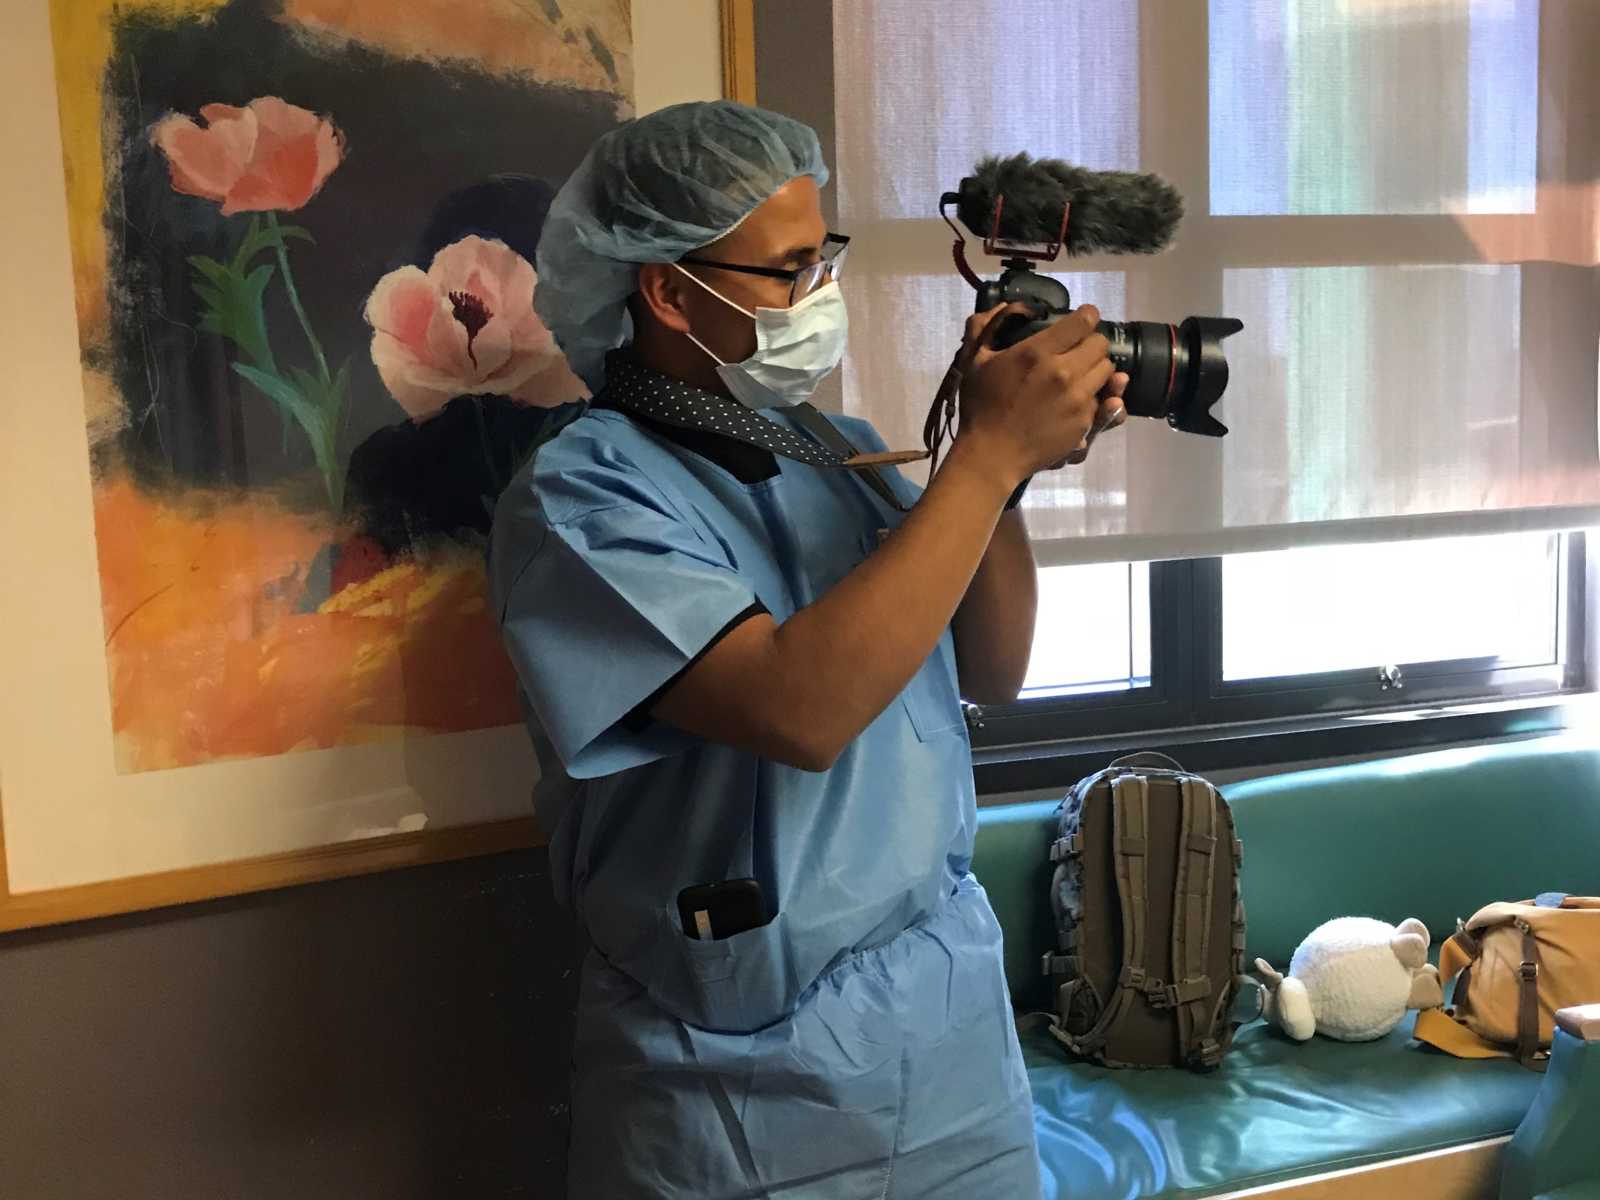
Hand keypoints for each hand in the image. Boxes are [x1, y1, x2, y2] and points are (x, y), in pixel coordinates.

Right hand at [955, 302, 1113, 485]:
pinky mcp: (1084, 423)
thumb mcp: (974, 361)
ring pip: (1108, 372)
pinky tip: (1075, 401)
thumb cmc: (980, 406)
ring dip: (1096, 369)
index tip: (1082, 320)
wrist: (992, 455)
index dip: (1086, 316)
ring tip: (1079, 375)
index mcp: (1038, 352)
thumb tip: (1004, 306)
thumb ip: (985, 326)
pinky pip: (1102, 401)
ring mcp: (1078, 400)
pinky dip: (1093, 397)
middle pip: (1101, 345)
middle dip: (1091, 344)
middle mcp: (1064, 373)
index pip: (1084, 321)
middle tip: (1076, 351)